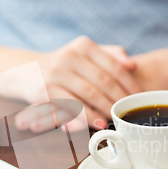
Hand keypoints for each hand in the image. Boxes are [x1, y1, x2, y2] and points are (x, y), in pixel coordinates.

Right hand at [16, 36, 141, 131]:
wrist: (28, 71)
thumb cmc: (65, 65)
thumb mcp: (85, 53)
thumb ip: (110, 55)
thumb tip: (132, 65)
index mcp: (83, 45)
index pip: (113, 65)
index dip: (129, 83)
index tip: (139, 96)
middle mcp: (69, 56)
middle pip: (103, 81)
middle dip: (119, 98)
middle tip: (129, 112)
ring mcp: (56, 73)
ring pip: (88, 94)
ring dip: (105, 109)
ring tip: (116, 118)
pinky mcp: (46, 90)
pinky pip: (71, 106)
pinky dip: (86, 116)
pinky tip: (98, 123)